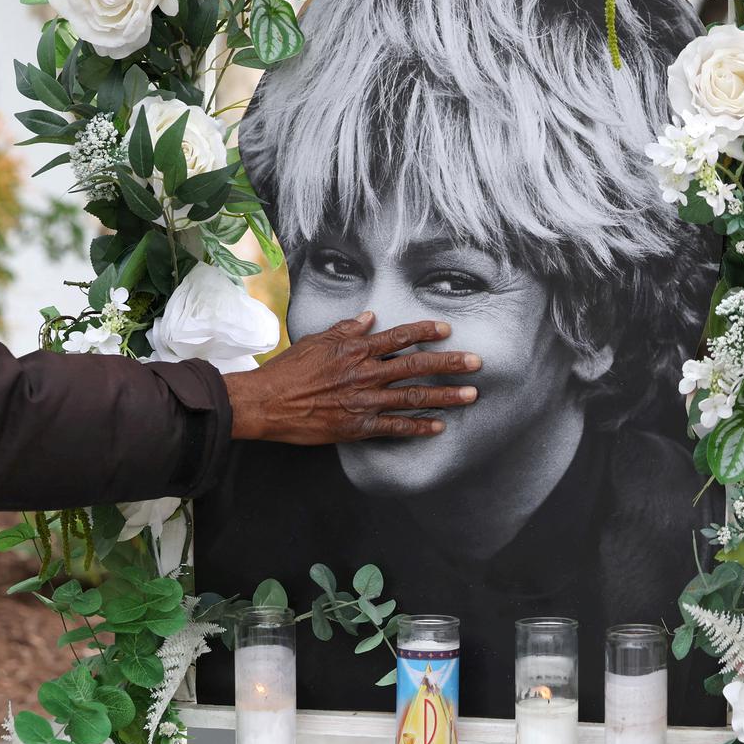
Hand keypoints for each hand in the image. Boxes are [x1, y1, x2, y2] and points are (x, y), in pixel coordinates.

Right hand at [222, 312, 479, 444]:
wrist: (266, 403)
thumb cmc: (287, 370)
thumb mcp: (316, 340)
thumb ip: (345, 329)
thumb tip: (369, 316)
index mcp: (355, 348)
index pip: (399, 336)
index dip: (426, 331)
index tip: (448, 329)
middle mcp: (365, 372)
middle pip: (416, 365)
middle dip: (450, 363)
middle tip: (478, 363)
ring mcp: (363, 401)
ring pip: (413, 396)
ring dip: (445, 396)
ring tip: (472, 395)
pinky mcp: (357, 426)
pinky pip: (394, 427)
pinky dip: (418, 427)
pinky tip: (439, 427)